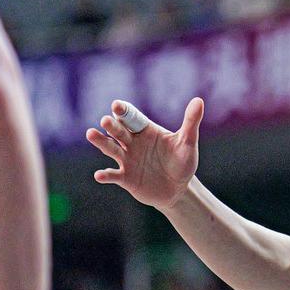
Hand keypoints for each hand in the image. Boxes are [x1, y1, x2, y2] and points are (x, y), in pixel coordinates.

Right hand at [86, 98, 204, 210]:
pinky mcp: (125, 178)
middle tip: (105, 120)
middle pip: (119, 131)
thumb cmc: (183, 162)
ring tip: (91, 134)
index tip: (116, 105)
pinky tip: (100, 175)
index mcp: (146, 131)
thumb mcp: (188, 142)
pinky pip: (113, 175)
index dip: (124, 111)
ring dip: (101, 142)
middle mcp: (133, 143)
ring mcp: (127, 160)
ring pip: (111, 149)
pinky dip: (106, 175)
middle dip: (112, 126)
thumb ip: (190, 122)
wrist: (179, 189)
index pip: (132, 117)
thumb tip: (199, 100)